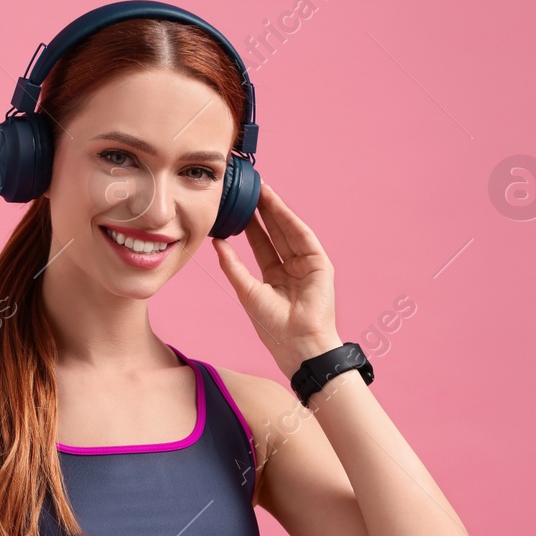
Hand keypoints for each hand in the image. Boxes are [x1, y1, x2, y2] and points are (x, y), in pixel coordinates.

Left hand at [211, 181, 343, 378]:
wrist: (298, 344)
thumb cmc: (273, 326)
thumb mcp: (246, 291)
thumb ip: (233, 266)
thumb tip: (216, 244)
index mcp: (275, 277)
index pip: (262, 244)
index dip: (250, 226)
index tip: (236, 207)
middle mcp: (292, 268)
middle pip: (275, 233)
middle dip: (262, 212)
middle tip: (247, 190)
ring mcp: (307, 264)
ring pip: (288, 231)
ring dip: (275, 210)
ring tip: (260, 191)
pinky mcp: (320, 263)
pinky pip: (303, 237)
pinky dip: (290, 220)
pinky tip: (277, 206)